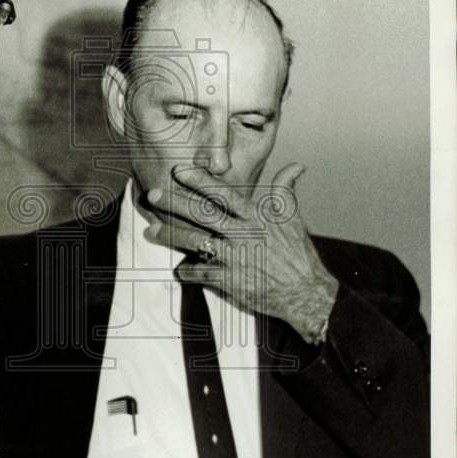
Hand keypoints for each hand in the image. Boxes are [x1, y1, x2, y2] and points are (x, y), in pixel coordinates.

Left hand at [145, 163, 338, 342]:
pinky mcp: (230, 281)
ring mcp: (234, 257)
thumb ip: (285, 190)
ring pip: (195, 242)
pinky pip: (200, 273)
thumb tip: (297, 166)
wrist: (305, 291)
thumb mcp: (292, 217)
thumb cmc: (297, 253)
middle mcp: (242, 234)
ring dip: (170, 237)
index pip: (223, 194)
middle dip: (174, 204)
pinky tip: (177, 269)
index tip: (179, 171)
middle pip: (202, 215)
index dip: (200, 181)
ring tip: (150, 232)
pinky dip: (187, 271)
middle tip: (152, 195)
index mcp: (255, 216)